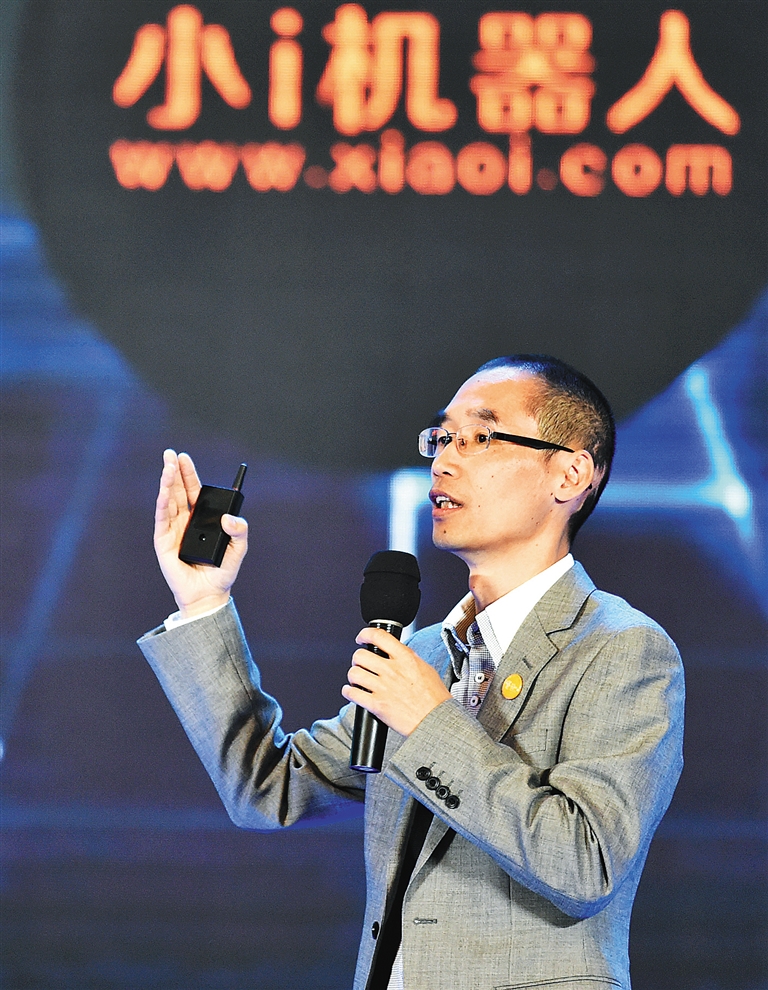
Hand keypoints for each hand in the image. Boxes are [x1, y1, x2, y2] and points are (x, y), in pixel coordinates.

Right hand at [154, 449, 247, 618]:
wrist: (209, 594)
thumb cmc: (223, 571)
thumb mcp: (239, 548)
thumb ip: (240, 530)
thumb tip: (229, 517)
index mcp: (201, 519)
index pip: (194, 492)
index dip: (189, 475)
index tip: (184, 458)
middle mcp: (185, 521)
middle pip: (179, 491)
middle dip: (174, 471)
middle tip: (170, 453)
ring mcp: (173, 530)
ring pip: (169, 501)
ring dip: (167, 483)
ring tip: (167, 466)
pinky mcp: (164, 542)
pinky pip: (162, 519)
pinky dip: (162, 503)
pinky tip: (164, 491)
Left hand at [342, 627, 451, 736]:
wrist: (435, 720)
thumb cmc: (434, 697)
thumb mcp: (425, 668)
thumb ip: (407, 658)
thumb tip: (394, 652)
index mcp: (405, 658)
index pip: (378, 636)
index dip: (365, 634)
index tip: (362, 638)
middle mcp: (392, 670)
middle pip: (360, 655)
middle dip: (358, 659)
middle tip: (361, 664)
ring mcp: (383, 688)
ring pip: (354, 673)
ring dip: (353, 676)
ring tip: (358, 679)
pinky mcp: (377, 705)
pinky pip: (353, 694)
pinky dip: (348, 691)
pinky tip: (352, 691)